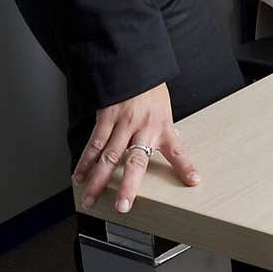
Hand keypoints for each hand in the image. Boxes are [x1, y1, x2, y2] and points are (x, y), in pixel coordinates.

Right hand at [72, 83, 199, 213]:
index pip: (178, 150)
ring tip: (90, 200)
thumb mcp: (165, 110)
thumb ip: (163, 132)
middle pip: (136, 162)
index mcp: (163, 127)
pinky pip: (94, 144)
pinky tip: (79, 175)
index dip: (185, 167)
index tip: (193, 182)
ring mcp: (123, 124)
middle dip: (129, 186)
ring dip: (98, 181)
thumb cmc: (150, 88)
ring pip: (108, 158)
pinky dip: (85, 161)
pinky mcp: (107, 118)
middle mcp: (144, 128)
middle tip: (123, 207)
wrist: (134, 64)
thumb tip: (171, 147)